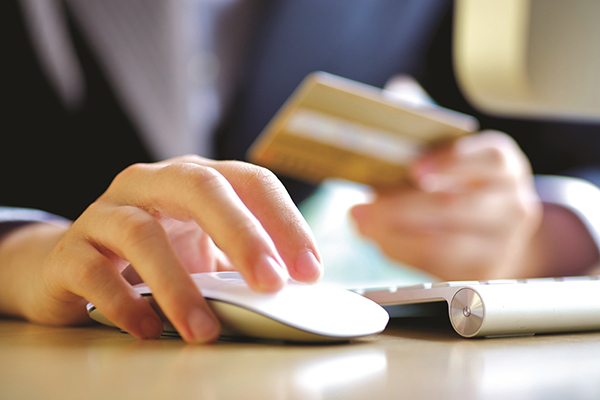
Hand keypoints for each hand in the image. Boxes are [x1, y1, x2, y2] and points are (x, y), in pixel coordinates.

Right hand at [0, 155, 321, 342]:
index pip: (250, 181)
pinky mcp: (70, 250)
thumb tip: (294, 295)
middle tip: (271, 283)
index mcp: (195, 178)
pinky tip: (148, 329)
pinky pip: (95, 272)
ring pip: (141, 233)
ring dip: (178, 285)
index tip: (309, 271)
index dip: (285, 221)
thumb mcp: (204, 251)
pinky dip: (125, 304)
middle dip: (242, 234)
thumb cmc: (155, 255)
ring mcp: (106, 212)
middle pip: (200, 188)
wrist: (74, 265)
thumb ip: (240, 265)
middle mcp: (151, 183)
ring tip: (205, 329)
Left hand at [350, 131, 542, 279]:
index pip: (490, 159)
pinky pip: (437, 267)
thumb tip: (396, 93)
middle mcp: (512, 203)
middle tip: (363, 206)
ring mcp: (501, 243)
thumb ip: (425, 123)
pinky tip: (379, 240)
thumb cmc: (458, 183)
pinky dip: (401, 252)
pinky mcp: (481, 272)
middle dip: (402, 207)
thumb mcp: (449, 152)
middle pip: (457, 207)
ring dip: (394, 234)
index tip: (414, 169)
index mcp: (504, 165)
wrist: (492, 232)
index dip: (451, 162)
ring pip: (444, 244)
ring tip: (362, 223)